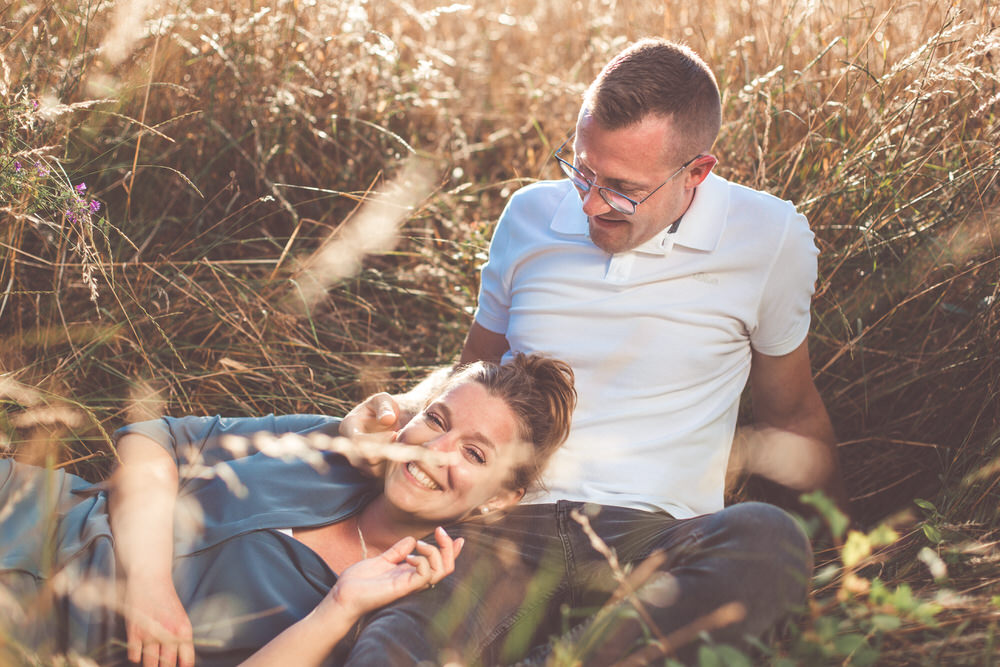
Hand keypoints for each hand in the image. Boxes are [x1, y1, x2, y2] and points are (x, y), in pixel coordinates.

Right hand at [122, 575, 194, 666]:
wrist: (150, 579)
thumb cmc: (166, 599)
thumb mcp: (181, 617)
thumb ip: (182, 638)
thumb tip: (182, 659)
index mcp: (184, 630)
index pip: (187, 660)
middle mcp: (169, 634)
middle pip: (167, 665)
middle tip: (162, 664)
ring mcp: (150, 634)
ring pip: (150, 664)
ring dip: (151, 664)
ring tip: (152, 661)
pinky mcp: (134, 632)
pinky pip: (134, 656)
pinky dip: (136, 656)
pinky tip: (139, 651)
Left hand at [325, 527, 464, 619]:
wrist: (343, 594)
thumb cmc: (359, 581)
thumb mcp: (381, 560)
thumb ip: (397, 551)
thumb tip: (412, 539)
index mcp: (411, 573)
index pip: (440, 564)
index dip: (452, 552)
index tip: (459, 538)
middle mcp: (415, 580)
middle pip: (447, 568)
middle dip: (449, 548)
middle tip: (440, 532)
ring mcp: (410, 585)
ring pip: (442, 571)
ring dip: (435, 552)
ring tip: (419, 544)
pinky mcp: (404, 588)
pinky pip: (425, 575)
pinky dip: (422, 561)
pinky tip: (409, 557)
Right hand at [339, 393, 408, 475]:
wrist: (392, 421)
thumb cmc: (386, 407)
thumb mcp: (384, 399)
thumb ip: (384, 406)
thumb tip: (387, 419)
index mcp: (348, 426)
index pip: (358, 441)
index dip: (377, 440)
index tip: (395, 433)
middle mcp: (349, 445)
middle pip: (363, 459)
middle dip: (384, 452)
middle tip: (401, 443)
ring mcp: (357, 459)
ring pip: (372, 470)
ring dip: (389, 461)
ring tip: (402, 448)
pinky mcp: (368, 468)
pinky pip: (378, 475)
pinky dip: (391, 467)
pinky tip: (401, 455)